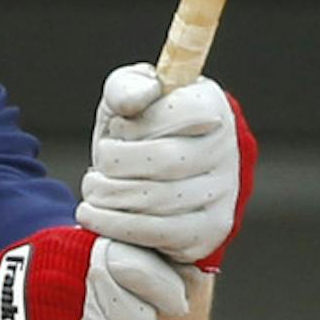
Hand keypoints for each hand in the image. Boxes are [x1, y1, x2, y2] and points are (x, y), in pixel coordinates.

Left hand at [77, 64, 253, 265]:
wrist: (154, 176)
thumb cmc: (137, 129)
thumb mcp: (127, 99)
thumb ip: (127, 87)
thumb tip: (144, 94)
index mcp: (212, 107)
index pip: (179, 113)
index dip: (137, 125)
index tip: (118, 129)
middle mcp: (227, 151)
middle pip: (165, 160)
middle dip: (117, 164)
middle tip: (98, 165)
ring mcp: (223, 194)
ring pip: (158, 200)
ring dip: (110, 195)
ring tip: (93, 188)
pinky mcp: (208, 231)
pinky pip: (157, 233)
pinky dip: (115, 225)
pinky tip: (94, 213)